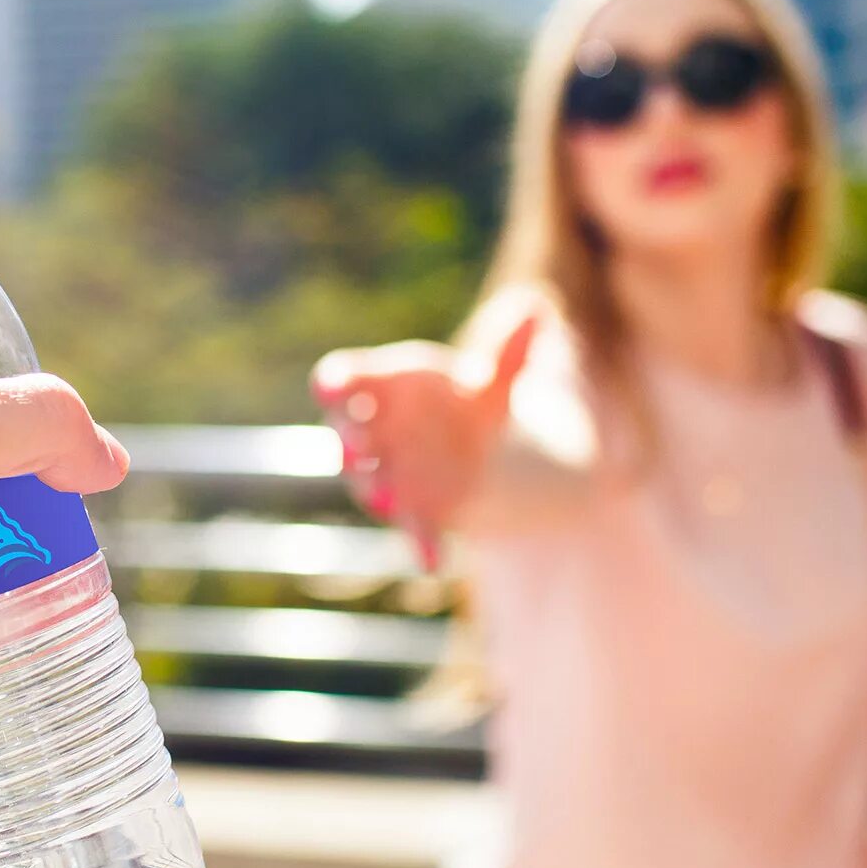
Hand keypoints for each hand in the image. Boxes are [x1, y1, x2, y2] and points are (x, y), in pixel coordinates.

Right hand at [310, 299, 537, 567]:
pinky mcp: (412, 508)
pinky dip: (419, 542)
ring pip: (369, 480)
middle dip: (348, 438)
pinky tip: (432, 560)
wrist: (480, 454)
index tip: (330, 386)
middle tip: (353, 444)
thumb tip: (536, 307)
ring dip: (375, 490)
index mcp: (386, 385)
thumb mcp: (495, 378)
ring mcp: (388, 472)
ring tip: (386, 500)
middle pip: (348, 431)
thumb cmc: (469, 402)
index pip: (345, 378)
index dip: (336, 381)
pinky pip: (410, 525)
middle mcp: (375, 430)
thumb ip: (510, 352)